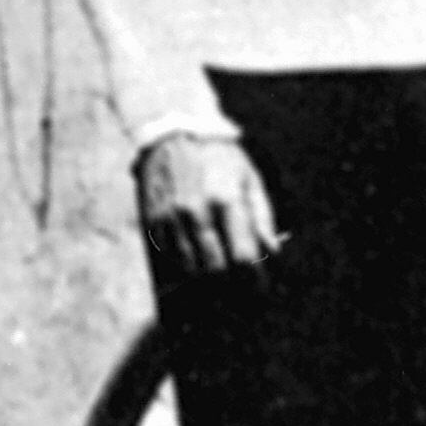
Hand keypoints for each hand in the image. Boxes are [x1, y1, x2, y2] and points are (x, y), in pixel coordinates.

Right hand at [136, 133, 282, 276]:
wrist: (175, 133)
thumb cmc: (220, 158)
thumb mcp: (250, 180)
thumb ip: (263, 219)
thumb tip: (272, 253)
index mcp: (226, 200)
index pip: (242, 257)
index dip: (254, 279)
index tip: (261, 287)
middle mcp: (197, 212)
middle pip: (216, 271)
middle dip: (233, 288)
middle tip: (244, 292)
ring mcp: (171, 219)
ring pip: (191, 271)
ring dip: (209, 284)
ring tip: (224, 286)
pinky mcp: (153, 221)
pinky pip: (170, 260)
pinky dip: (186, 270)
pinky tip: (199, 270)